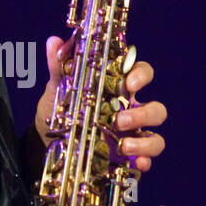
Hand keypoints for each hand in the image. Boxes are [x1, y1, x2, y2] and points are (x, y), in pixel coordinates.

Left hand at [34, 35, 166, 171]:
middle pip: (157, 110)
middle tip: (118, 119)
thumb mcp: (58, 88)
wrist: (48, 142)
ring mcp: (132, 137)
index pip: (141, 74)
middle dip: (144, 114)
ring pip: (156, 138)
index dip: (142, 75)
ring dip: (145, 142)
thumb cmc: (62, 109)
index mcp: (118, 90)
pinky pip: (147, 160)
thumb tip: (53, 41)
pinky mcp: (128, 159)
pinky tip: (136, 164)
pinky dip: (145, 162)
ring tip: (122, 146)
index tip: (129, 83)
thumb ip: (59, 67)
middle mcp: (131, 112)